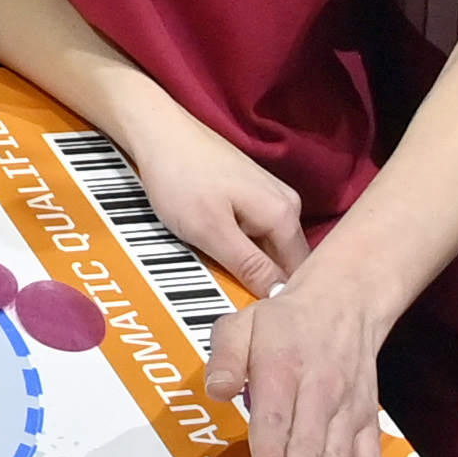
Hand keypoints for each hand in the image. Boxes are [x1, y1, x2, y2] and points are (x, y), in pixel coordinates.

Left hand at [105, 89, 310, 295]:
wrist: (159, 131)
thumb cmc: (180, 179)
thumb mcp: (211, 231)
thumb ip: (248, 265)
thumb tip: (278, 298)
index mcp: (284, 216)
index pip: (298, 274)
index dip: (282, 302)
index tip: (264, 326)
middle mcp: (288, 205)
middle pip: (288, 262)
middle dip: (268, 287)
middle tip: (243, 311)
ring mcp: (272, 197)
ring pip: (271, 249)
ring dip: (254, 269)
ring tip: (231, 287)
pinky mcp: (253, 194)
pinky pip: (257, 234)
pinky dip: (243, 250)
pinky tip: (223, 257)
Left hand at [204, 269, 387, 456]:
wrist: (344, 299)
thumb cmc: (284, 319)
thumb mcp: (241, 324)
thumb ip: (225, 358)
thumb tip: (217, 390)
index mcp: (282, 368)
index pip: (276, 416)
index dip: (274, 450)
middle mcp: (319, 389)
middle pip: (311, 440)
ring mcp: (347, 405)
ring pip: (340, 450)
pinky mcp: (366, 415)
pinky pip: (371, 450)